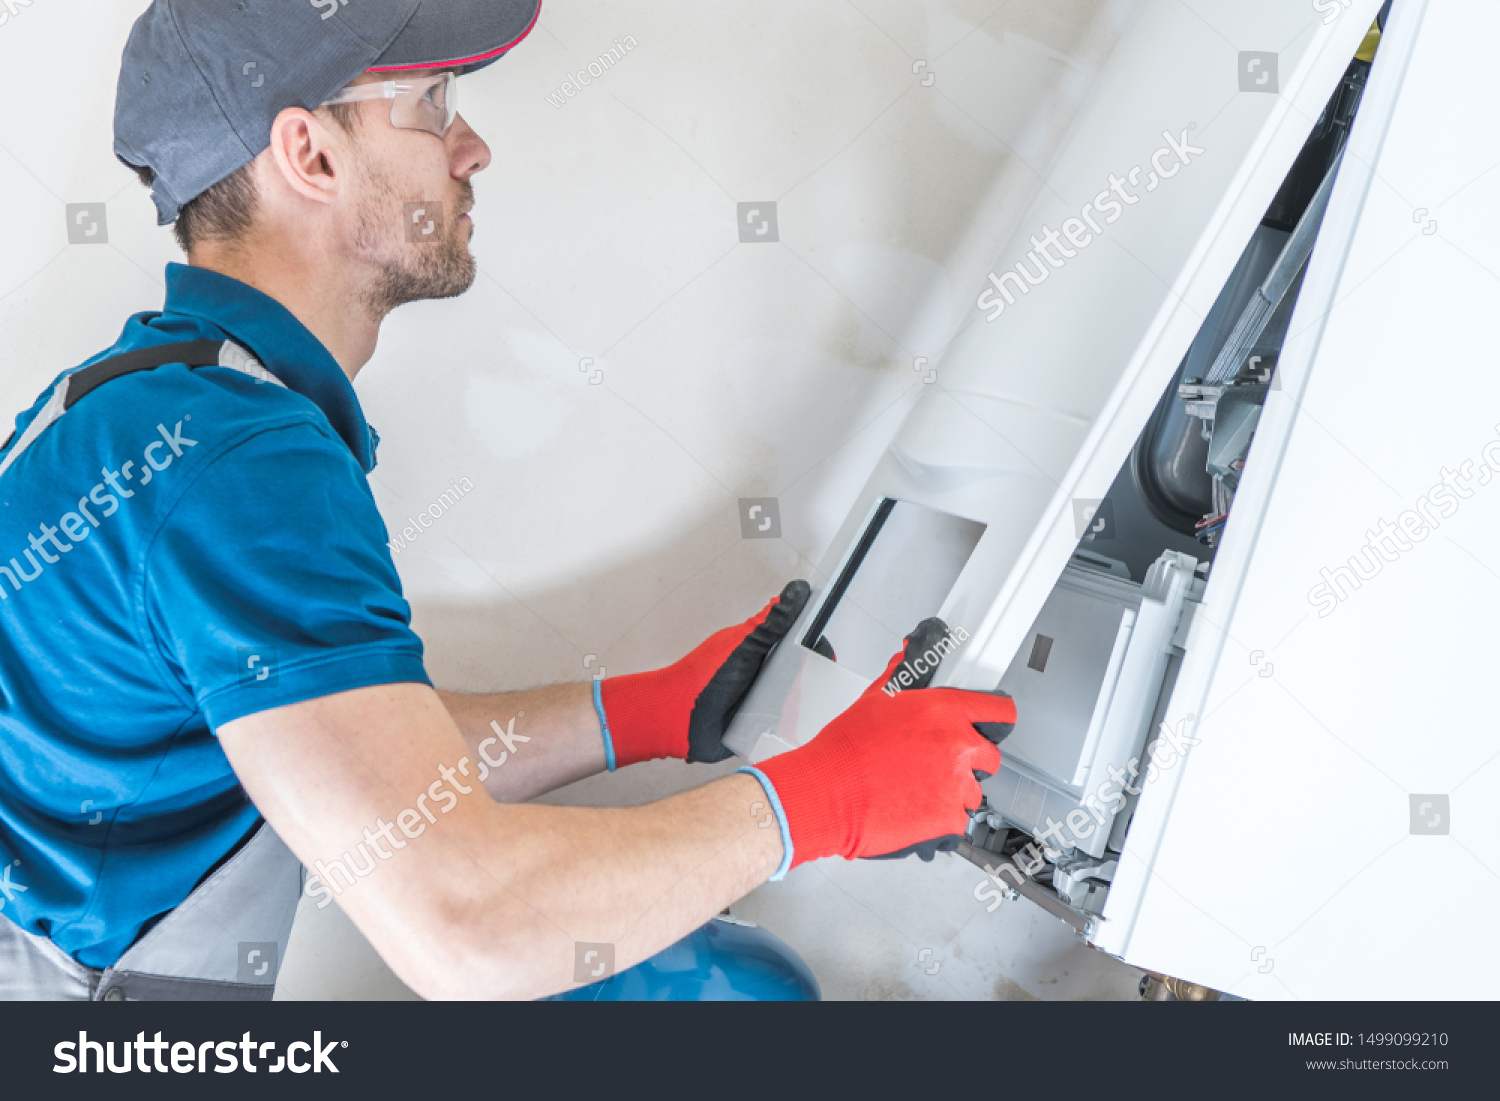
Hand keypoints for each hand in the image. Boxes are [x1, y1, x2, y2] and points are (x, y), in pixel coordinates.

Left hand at [599, 580, 810, 767]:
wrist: (676, 721)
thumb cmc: (701, 679)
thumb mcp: (743, 646)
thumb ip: (772, 622)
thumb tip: (796, 590)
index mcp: (762, 646)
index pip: (800, 639)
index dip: (816, 644)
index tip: (825, 651)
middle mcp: (765, 670)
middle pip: (804, 670)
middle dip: (812, 678)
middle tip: (806, 685)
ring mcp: (764, 698)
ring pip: (798, 698)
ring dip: (801, 704)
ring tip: (797, 709)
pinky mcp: (760, 724)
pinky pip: (786, 725)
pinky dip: (790, 726)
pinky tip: (793, 729)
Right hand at [751, 618, 1014, 866]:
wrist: (828, 792)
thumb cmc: (845, 750)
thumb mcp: (874, 700)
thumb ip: (901, 677)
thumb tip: (906, 657)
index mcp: (944, 711)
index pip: (999, 711)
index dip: (998, 718)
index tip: (995, 724)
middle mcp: (957, 746)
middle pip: (990, 757)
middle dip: (970, 762)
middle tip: (938, 765)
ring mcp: (956, 785)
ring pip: (972, 792)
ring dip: (952, 792)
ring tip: (916, 790)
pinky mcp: (948, 819)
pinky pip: (957, 821)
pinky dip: (939, 820)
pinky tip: (913, 810)